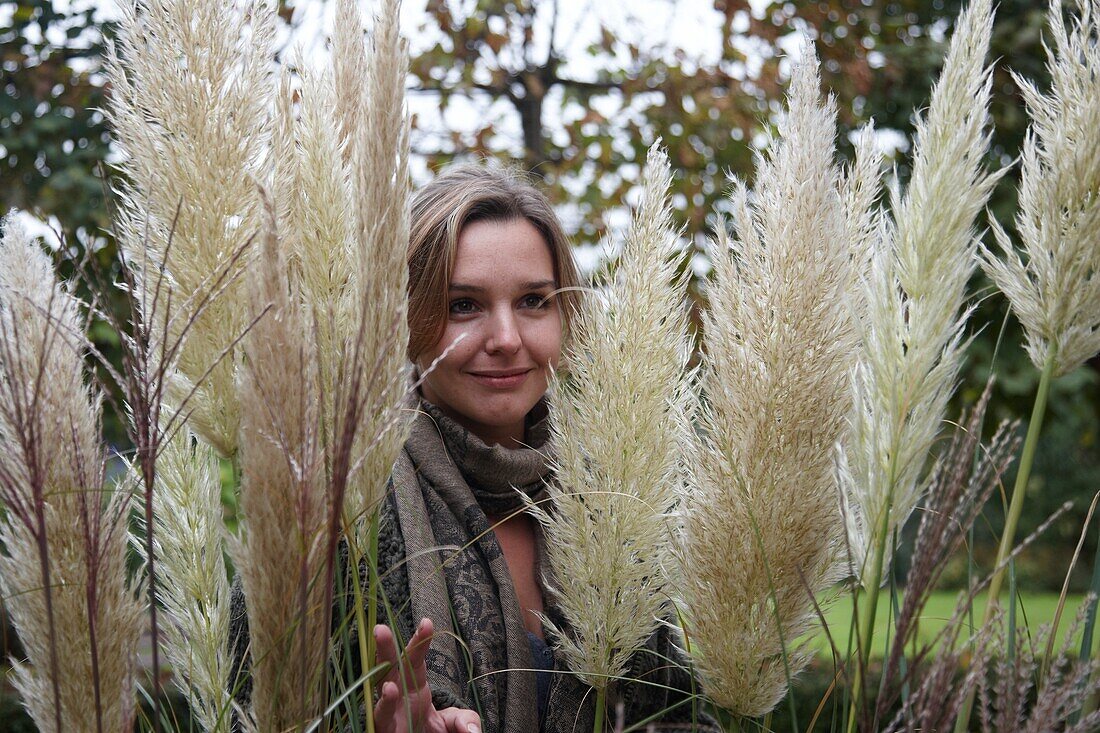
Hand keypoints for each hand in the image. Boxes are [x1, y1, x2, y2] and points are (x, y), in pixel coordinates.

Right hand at [373, 618, 481, 732]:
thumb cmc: (431, 729)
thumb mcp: (451, 721)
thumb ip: (463, 720)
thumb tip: (473, 730)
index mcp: (413, 684)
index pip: (415, 659)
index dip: (420, 641)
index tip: (427, 622)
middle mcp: (397, 695)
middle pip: (388, 671)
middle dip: (384, 650)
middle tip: (381, 630)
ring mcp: (389, 715)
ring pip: (380, 703)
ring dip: (385, 697)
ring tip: (391, 688)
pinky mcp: (385, 732)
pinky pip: (381, 724)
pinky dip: (383, 718)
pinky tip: (387, 711)